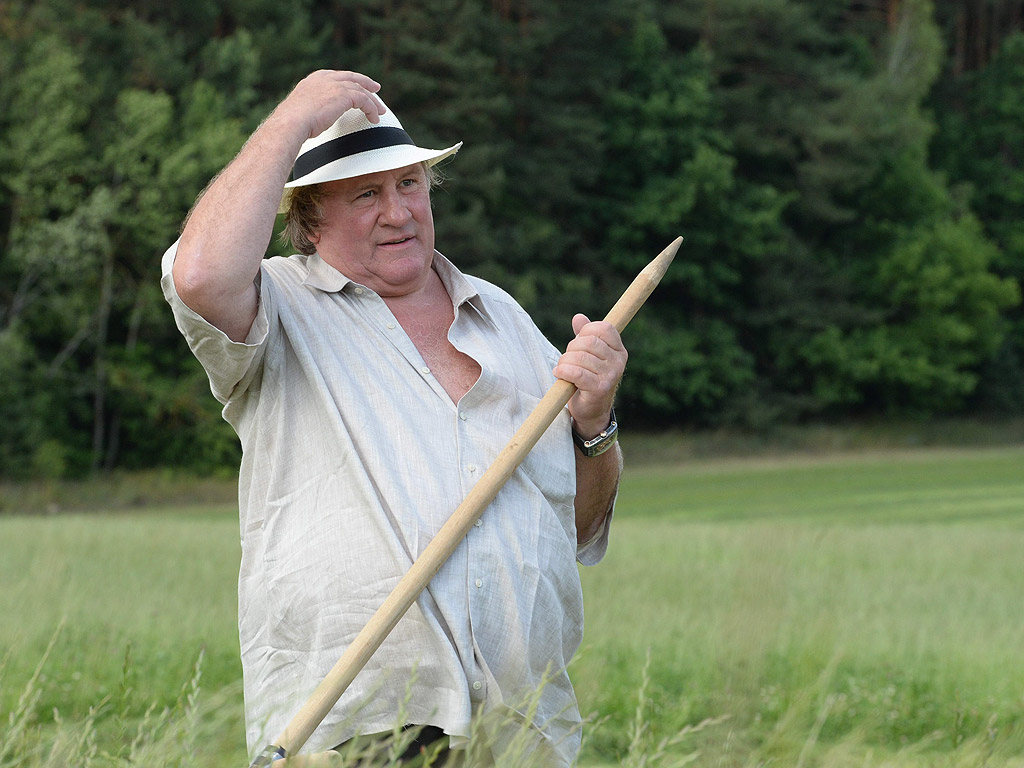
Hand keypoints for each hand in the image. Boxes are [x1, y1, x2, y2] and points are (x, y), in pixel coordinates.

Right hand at [272, 70, 386, 141]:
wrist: (292, 121)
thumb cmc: (293, 122)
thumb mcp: (303, 110)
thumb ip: (312, 108)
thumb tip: (312, 118)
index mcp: (315, 79)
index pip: (337, 76)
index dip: (349, 81)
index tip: (357, 86)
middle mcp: (326, 78)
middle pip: (352, 78)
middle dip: (365, 82)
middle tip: (376, 88)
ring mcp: (335, 85)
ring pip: (361, 90)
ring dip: (373, 102)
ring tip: (380, 112)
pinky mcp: (344, 95)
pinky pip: (365, 100)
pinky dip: (371, 109)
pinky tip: (374, 119)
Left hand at [553, 314, 627, 437]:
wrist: (591, 410)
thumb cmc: (588, 379)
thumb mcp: (587, 354)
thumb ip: (584, 335)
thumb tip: (578, 317)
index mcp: (619, 350)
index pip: (604, 328)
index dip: (586, 331)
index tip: (578, 343)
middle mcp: (618, 362)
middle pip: (589, 342)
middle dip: (571, 348)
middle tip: (567, 360)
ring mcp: (611, 375)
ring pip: (580, 357)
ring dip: (565, 362)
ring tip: (563, 369)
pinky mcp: (600, 388)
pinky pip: (577, 373)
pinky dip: (564, 371)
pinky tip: (559, 373)